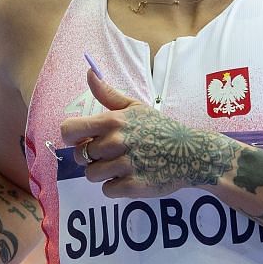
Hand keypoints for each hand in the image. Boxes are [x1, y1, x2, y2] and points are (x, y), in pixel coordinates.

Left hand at [57, 68, 235, 197]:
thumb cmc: (161, 129)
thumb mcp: (136, 108)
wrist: (192, 154)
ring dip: (103, 174)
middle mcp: (116, 142)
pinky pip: (107, 190)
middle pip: (80, 156)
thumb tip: (89, 72)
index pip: (69, 130)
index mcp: (113, 121)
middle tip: (113, 154)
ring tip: (123, 166)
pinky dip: (116, 187)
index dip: (73, 137)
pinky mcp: (133, 186)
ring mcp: (124, 165)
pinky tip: (131, 177)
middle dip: (92, 157)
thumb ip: (108, 94)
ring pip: (91, 175)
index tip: (85, 140)